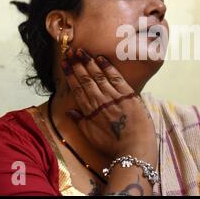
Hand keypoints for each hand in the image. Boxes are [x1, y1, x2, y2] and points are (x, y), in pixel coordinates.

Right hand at [60, 47, 156, 162]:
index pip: (77, 88)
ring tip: (81, 51)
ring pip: (99, 75)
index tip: (64, 63)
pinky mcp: (128, 93)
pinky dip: (107, 67)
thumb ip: (80, 122)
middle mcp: (100, 100)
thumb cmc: (113, 145)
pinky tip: (100, 58)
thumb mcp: (91, 137)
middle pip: (86, 78)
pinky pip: (116, 77)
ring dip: (89, 62)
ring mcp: (114, 95)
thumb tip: (70, 111)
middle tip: (70, 51)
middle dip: (77, 64)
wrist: (135, 147)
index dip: (70, 74)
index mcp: (90, 110)